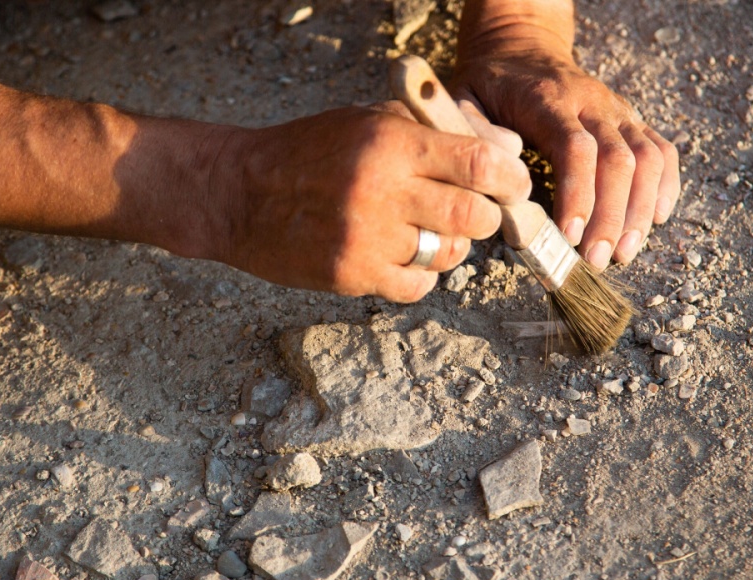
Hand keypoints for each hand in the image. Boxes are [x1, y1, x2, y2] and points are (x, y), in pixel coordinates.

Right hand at [211, 106, 531, 302]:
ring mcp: (368, 239)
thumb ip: (431, 133)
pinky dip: (421, 274)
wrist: (238, 193)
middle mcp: (383, 192)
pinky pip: (419, 286)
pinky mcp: (352, 276)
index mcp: (390, 145)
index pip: (480, 165)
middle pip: (475, 217)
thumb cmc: (307, 151)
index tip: (515, 185)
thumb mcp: (367, 121)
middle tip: (476, 212)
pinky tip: (402, 255)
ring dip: (450, 246)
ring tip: (426, 230)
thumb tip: (504, 155)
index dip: (510, 179)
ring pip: (450, 255)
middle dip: (486, 216)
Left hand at [453, 5, 679, 268]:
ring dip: (641, 210)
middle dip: (611, 216)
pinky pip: (662, 152)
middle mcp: (591, 102)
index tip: (569, 236)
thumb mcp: (463, 98)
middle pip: (619, 160)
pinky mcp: (632, 120)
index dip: (578, 194)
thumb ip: (475, 133)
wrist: (522, 47)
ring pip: (648, 158)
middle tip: (596, 260)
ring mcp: (617, 111)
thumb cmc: (489, 85)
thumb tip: (503, 170)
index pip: (576, 148)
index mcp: (548, 99)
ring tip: (624, 253)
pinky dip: (665, 187)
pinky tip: (656, 221)